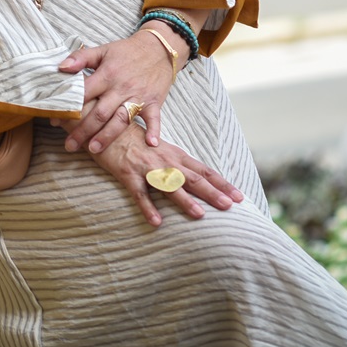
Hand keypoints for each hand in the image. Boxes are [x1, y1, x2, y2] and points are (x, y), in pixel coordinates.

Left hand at [53, 30, 174, 152]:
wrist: (158, 48)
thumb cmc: (127, 52)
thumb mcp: (102, 50)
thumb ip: (81, 58)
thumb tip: (60, 67)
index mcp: (106, 75)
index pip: (84, 93)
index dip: (69, 107)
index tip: (56, 119)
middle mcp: (121, 88)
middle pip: (100, 113)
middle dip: (83, 130)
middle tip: (69, 145)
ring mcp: (138, 96)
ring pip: (121, 119)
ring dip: (108, 136)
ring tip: (94, 149)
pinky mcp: (153, 102)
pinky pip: (154, 118)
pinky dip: (154, 130)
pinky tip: (150, 143)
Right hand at [90, 131, 242, 226]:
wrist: (106, 125)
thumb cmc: (135, 140)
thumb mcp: (161, 149)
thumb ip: (178, 164)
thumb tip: (199, 180)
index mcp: (176, 155)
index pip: (204, 171)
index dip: (222, 183)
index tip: (239, 196)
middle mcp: (165, 161)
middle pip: (193, 178)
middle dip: (212, 192)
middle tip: (229, 206)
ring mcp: (147, 167)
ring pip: (169, 185)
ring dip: (184, 200)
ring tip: (199, 215)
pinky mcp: (128, 173)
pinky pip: (139, 193)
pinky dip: (147, 207)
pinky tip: (156, 221)